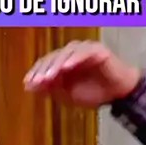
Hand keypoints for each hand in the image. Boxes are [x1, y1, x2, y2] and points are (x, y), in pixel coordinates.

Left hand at [23, 41, 139, 107]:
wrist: (118, 93)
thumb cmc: (94, 93)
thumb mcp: (67, 95)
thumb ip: (50, 89)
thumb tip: (29, 86)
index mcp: (62, 62)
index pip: (45, 63)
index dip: (35, 72)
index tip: (27, 83)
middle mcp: (71, 53)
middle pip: (53, 56)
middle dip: (43, 70)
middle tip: (36, 81)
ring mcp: (84, 49)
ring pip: (66, 52)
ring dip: (56, 64)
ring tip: (49, 76)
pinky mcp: (97, 49)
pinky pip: (83, 52)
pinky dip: (74, 59)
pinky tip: (66, 67)